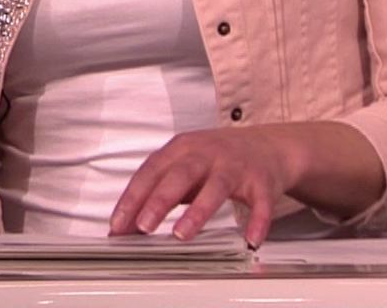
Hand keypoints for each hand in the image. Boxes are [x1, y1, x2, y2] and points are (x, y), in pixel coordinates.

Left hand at [108, 126, 301, 246]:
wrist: (267, 146)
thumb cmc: (217, 160)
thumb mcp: (184, 166)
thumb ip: (157, 191)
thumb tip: (125, 225)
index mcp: (182, 149)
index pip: (151, 171)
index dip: (133, 197)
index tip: (119, 223)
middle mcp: (207, 154)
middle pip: (180, 175)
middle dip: (159, 200)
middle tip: (143, 226)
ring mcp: (235, 166)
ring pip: (216, 187)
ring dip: (198, 211)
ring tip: (182, 234)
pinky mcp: (261, 181)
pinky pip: (260, 203)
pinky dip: (257, 221)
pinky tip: (250, 239)